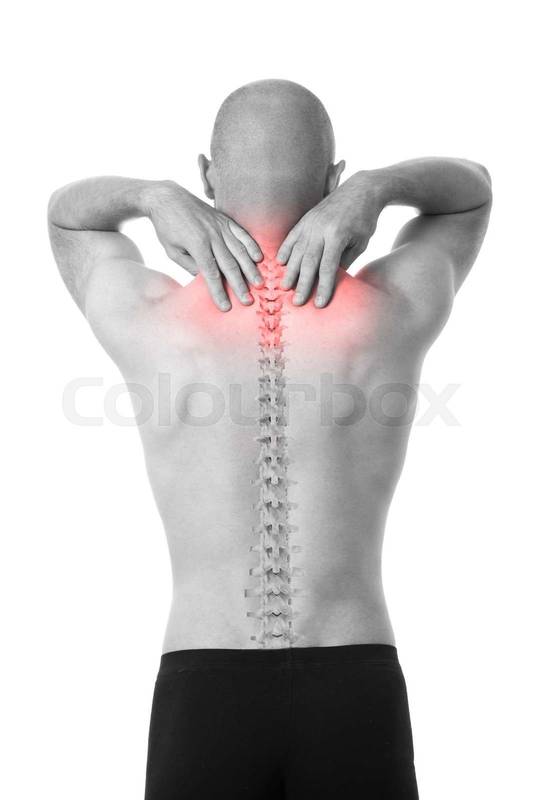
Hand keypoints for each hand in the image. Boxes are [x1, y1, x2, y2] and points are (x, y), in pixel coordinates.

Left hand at [147, 181, 262, 310]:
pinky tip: (259, 258)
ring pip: (239, 250)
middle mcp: (211, 235)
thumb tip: (206, 279)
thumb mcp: (172, 251)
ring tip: (259, 283)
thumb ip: (189, 266)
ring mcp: (220, 226)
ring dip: (250, 268)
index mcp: (196, 244)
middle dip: (239, 285)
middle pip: (229, 264)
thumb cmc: (167, 227)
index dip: (219, 291)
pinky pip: (242, 233)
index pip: (211, 273)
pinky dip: (252, 245)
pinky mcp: (224, 219)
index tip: (225, 307)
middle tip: (248, 301)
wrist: (167, 198)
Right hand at [277, 171, 382, 306]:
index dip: (323, 287)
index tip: (320, 304)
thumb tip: (331, 281)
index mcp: (337, 235)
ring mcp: (310, 223)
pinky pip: (292, 237)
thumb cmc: (365, 220)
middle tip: (297, 303)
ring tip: (285, 288)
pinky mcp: (305, 219)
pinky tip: (281, 264)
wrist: (361, 189)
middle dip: (303, 284)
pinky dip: (285, 251)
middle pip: (308, 262)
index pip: (327, 267)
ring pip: (297, 251)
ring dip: (290, 271)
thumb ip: (345, 261)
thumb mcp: (360, 243)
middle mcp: (320, 229)